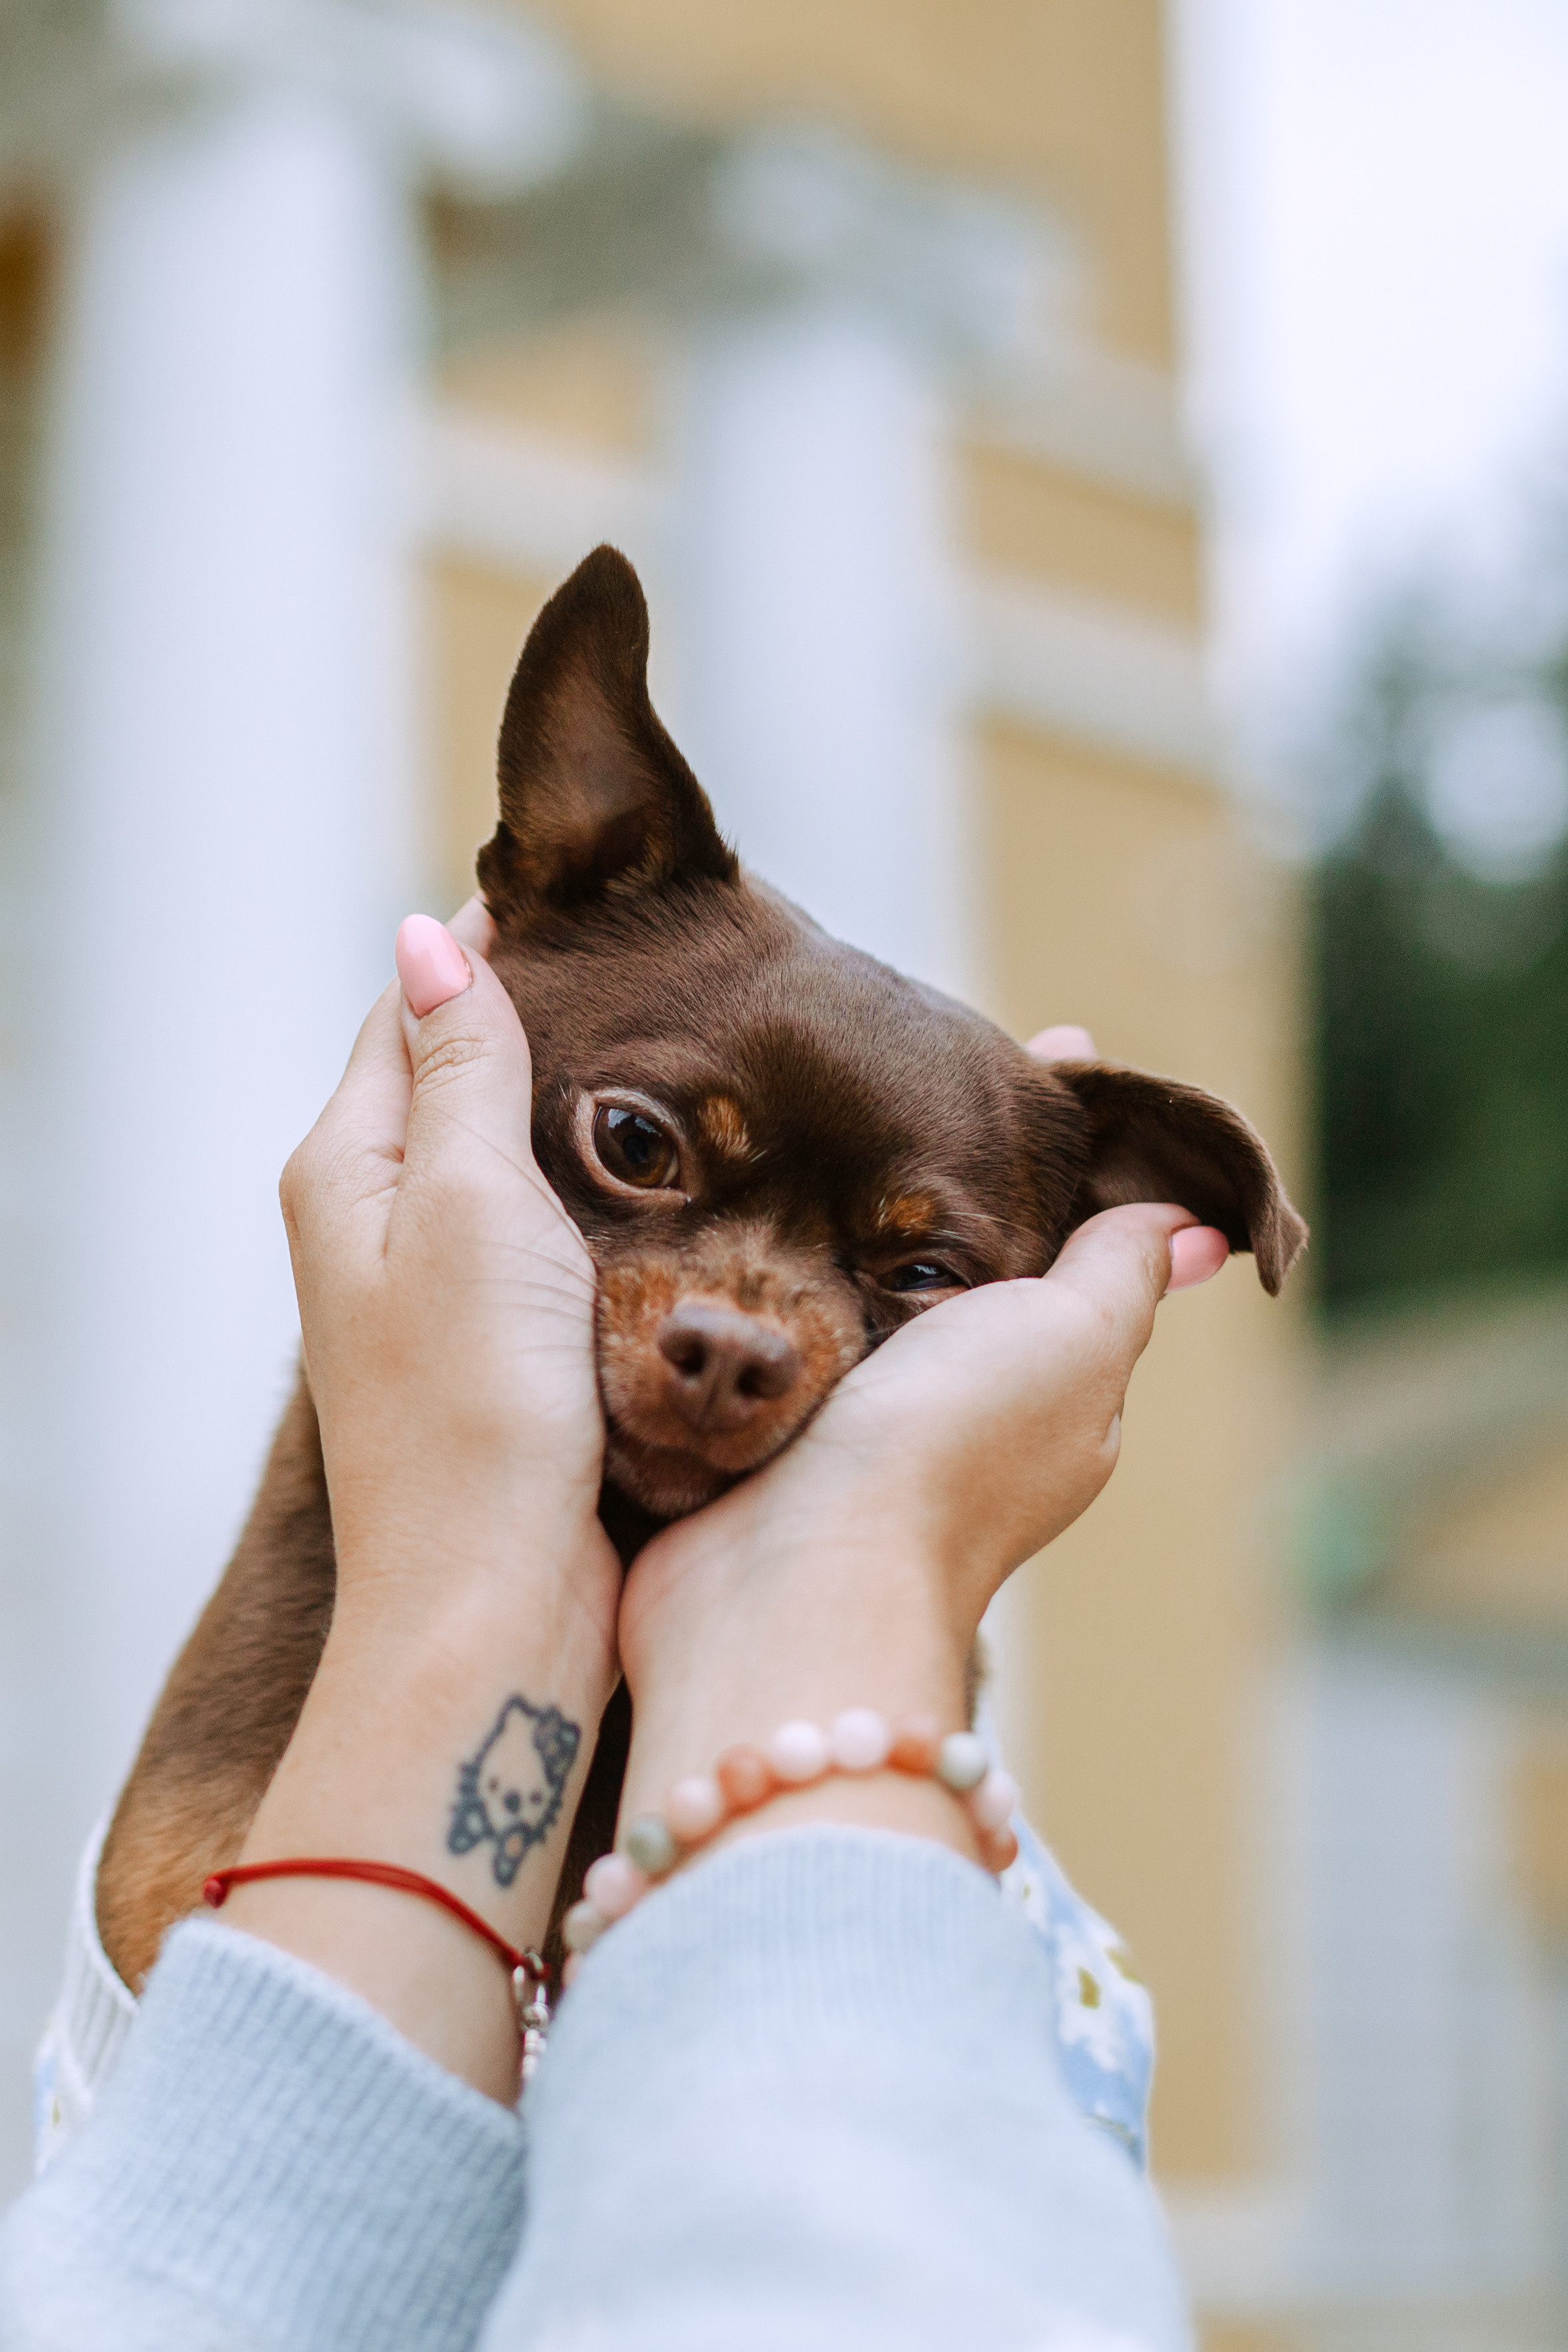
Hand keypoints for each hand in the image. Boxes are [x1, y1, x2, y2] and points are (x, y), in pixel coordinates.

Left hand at [282, 901, 614, 1616]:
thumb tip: (428, 933)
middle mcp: (377, 1223)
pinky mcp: (499, 1353)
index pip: (407, 1010)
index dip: (487, 946)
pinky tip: (673, 1189)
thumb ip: (460, 1064)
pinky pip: (547, 1237)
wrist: (497, 1600)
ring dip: (583, 1114)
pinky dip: (604, 1199)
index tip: (591, 899)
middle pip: (453, 1080)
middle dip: (542, 1021)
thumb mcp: (467, 1200)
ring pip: (507, 1160)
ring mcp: (437, 1293)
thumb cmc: (476, 1404)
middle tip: (661, 970)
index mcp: (348, 1167)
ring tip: (683, 1057)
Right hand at [613, 1019, 1226, 1864]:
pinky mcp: (759, 1436)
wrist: (783, 1585)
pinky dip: (766, 1275)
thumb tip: (1201, 1227)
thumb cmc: (946, 1453)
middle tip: (905, 1052)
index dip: (1060, 1152)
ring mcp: (851, 1431)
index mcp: (1049, 1395)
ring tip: (815, 1097)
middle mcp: (956, 1416)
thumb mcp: (1070, 1340)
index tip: (1040, 1045)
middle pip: (958, 1264)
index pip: (1069, 1248)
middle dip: (938, 1171)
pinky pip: (776, 1335)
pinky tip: (740, 1202)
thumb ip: (1121, 1272)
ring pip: (860, 1291)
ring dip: (841, 1214)